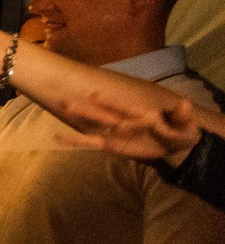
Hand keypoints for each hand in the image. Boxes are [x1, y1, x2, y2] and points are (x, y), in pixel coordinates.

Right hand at [60, 93, 206, 165]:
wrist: (176, 147)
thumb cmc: (181, 132)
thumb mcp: (186, 126)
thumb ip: (182, 115)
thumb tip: (186, 104)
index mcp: (139, 114)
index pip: (122, 108)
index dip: (110, 103)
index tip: (95, 96)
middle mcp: (123, 120)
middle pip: (102, 114)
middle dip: (86, 109)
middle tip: (67, 102)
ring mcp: (115, 132)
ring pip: (94, 125)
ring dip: (79, 118)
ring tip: (61, 108)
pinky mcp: (111, 145)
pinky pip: (91, 142)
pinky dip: (75, 140)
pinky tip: (58, 137)